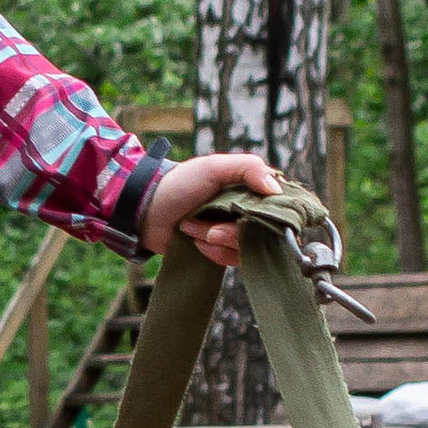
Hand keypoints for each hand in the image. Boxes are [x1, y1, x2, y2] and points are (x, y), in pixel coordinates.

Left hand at [138, 150, 284, 268]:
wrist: (147, 211)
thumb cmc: (180, 184)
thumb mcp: (214, 166)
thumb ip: (248, 168)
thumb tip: (276, 189)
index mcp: (251, 188)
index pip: (280, 203)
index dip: (271, 213)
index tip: (248, 214)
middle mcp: (249, 210)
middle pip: (266, 230)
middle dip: (235, 231)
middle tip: (212, 228)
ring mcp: (236, 232)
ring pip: (249, 247)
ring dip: (219, 240)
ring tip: (194, 229)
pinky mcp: (223, 251)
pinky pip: (233, 260)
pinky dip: (214, 253)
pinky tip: (196, 243)